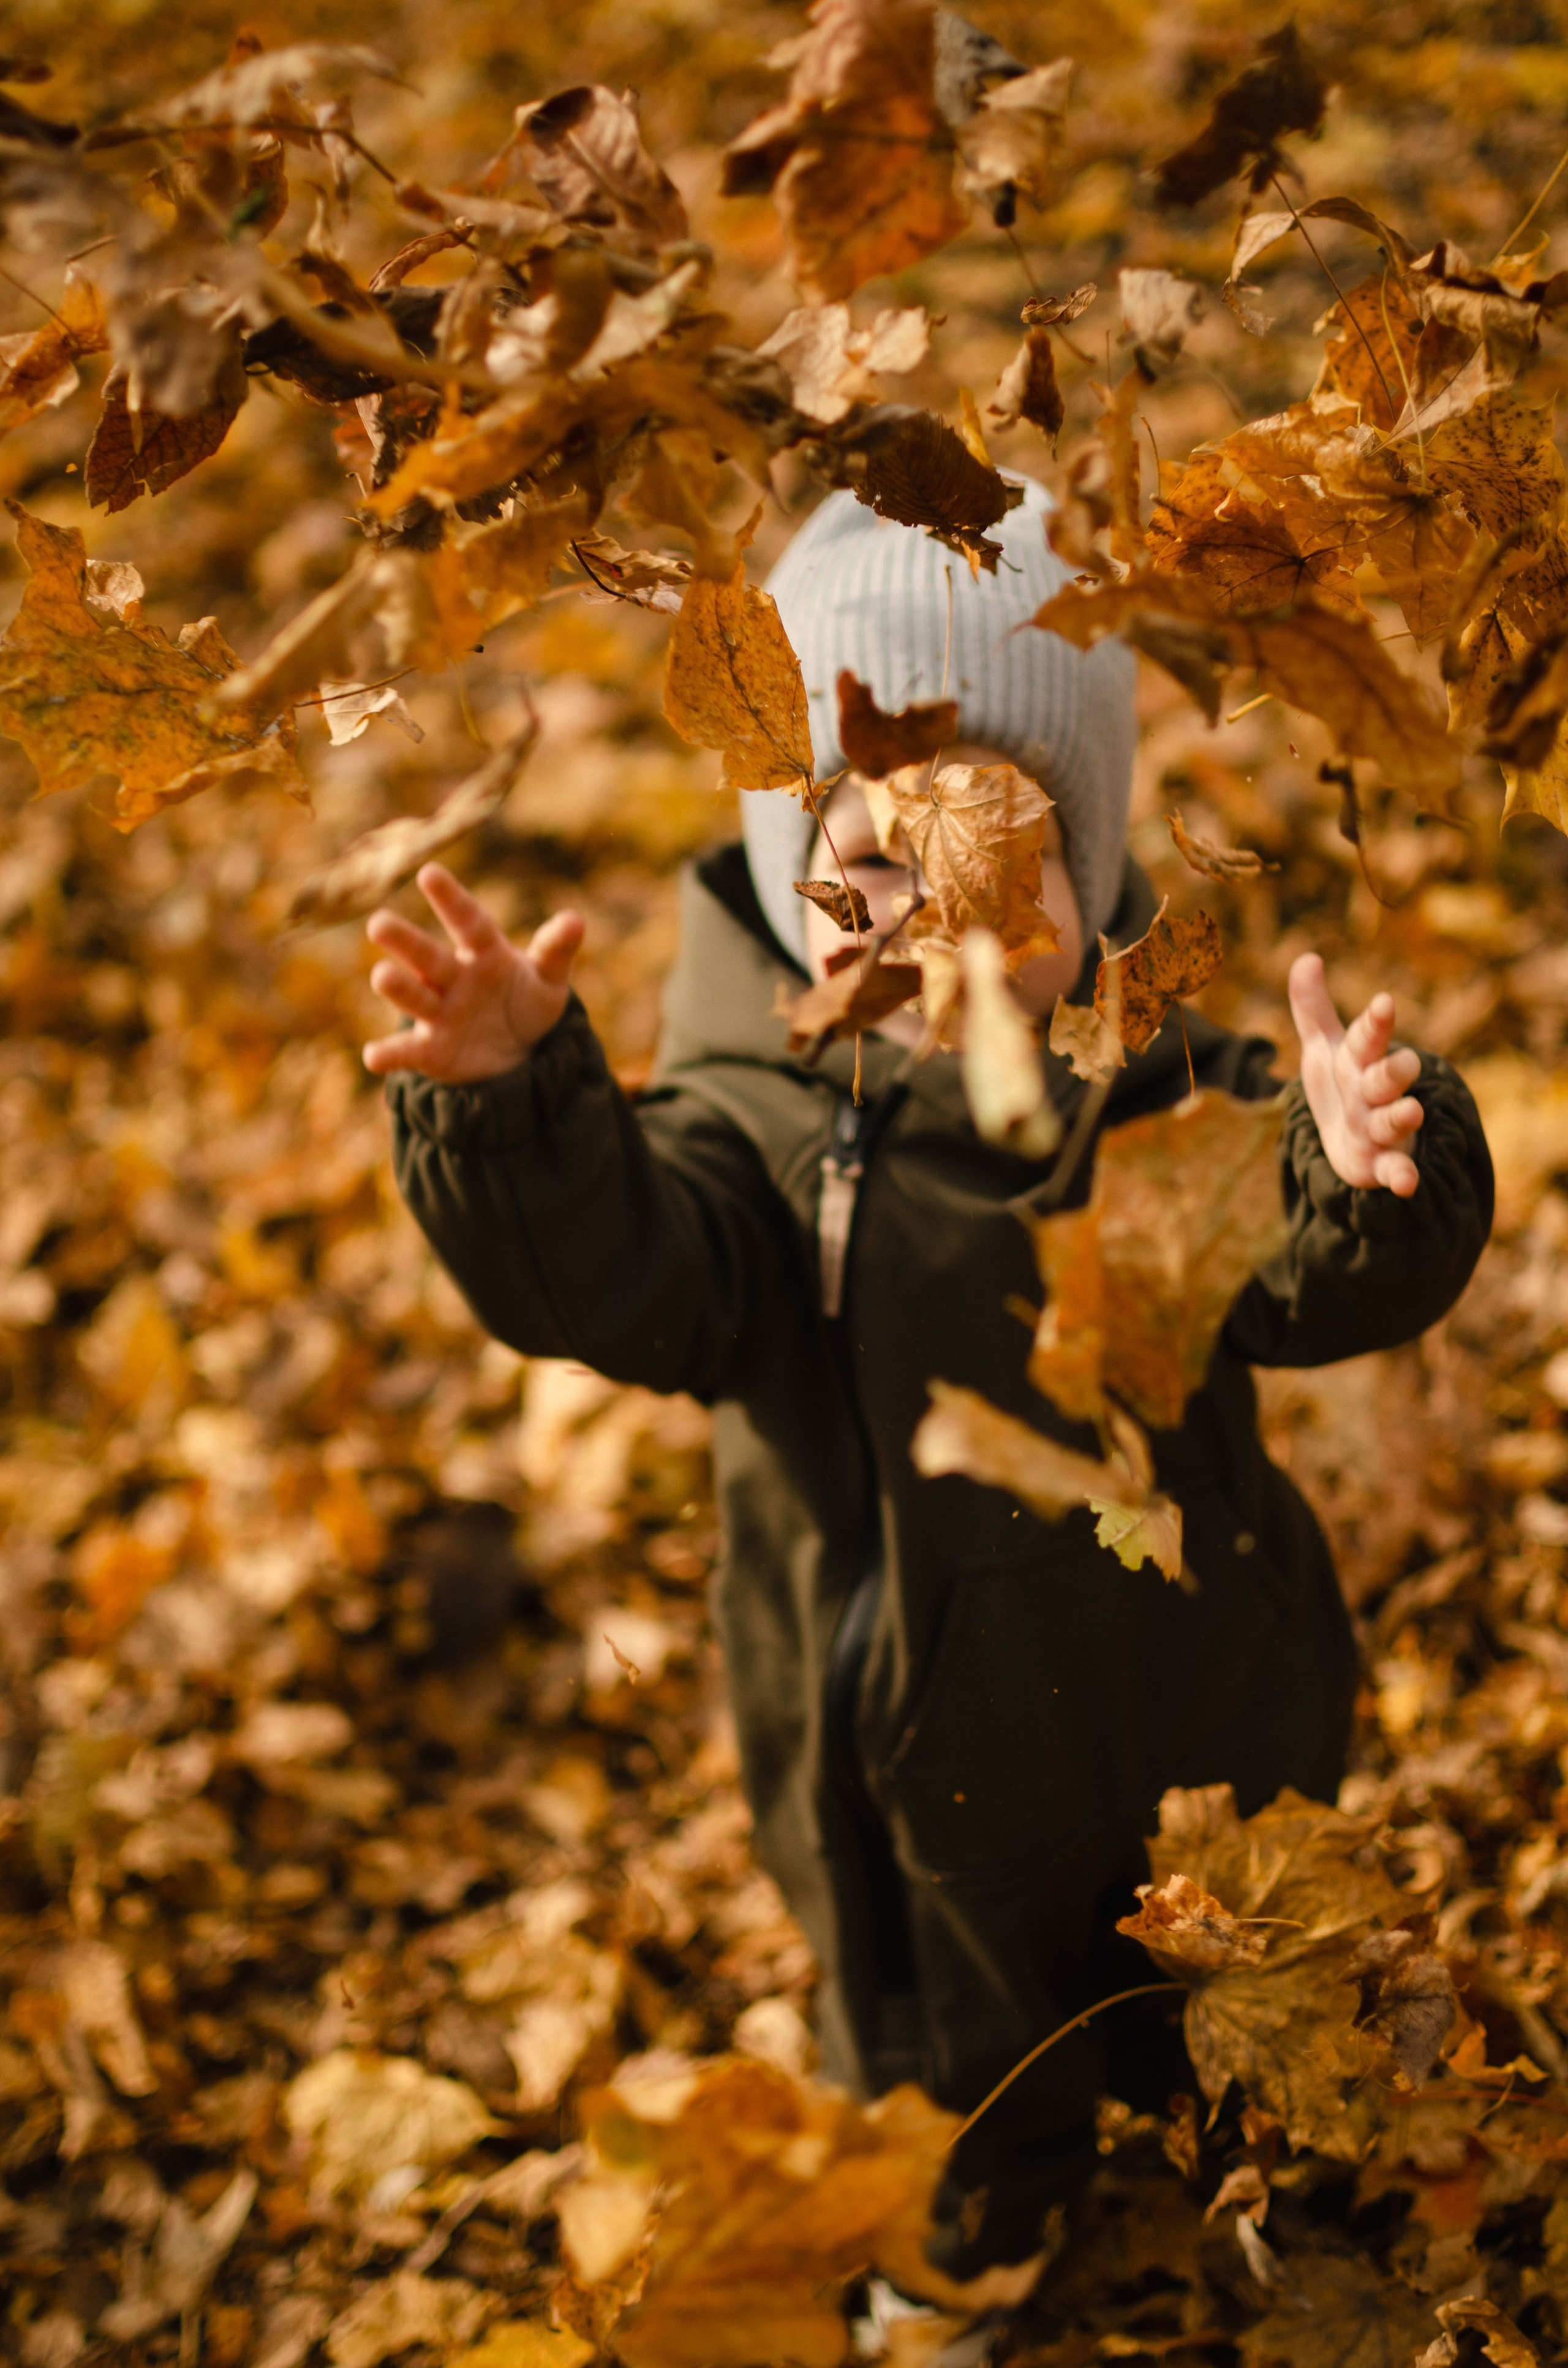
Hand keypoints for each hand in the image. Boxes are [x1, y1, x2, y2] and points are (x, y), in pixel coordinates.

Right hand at [363, 862, 583, 1082]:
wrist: (517, 1053)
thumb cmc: (526, 1002)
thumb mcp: (549, 978)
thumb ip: (556, 950)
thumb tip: (576, 919)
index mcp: (483, 953)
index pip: (468, 922)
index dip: (451, 899)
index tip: (430, 873)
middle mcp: (453, 977)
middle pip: (428, 956)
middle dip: (404, 940)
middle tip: (378, 923)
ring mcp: (439, 1012)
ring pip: (415, 997)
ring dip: (398, 988)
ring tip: (381, 976)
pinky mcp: (430, 1050)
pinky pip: (408, 1050)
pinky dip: (390, 1054)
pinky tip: (373, 1057)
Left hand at [1288, 952, 1422, 1198]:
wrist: (1354, 1146)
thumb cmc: (1344, 1088)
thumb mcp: (1323, 1049)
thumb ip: (1313, 1008)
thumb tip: (1307, 957)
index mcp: (1359, 1061)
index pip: (1366, 1038)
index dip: (1375, 1022)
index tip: (1384, 1002)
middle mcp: (1374, 1093)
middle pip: (1385, 1078)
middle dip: (1394, 1070)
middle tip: (1406, 1061)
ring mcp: (1381, 1130)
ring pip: (1392, 1121)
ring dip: (1401, 1117)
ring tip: (1411, 1112)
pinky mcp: (1381, 1165)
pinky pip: (1394, 1170)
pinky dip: (1402, 1175)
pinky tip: (1407, 1184)